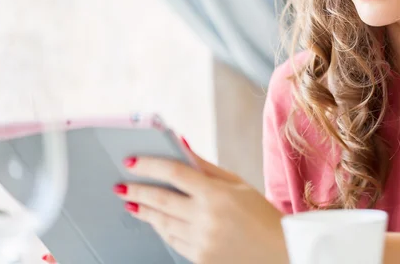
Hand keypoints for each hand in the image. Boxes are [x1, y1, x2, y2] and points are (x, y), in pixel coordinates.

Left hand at [115, 143, 287, 263]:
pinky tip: (154, 220)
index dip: (149, 165)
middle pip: (160, 199)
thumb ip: (205, 167)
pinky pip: (172, 240)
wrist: (279, 251)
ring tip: (132, 202)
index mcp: (217, 194)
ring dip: (144, 211)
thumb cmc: (260, 213)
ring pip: (162, 223)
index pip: (174, 173)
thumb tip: (180, 146)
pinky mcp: (200, 258)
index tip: (131, 161)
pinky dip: (161, 228)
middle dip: (136, 190)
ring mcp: (201, 241)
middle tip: (120, 185)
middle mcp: (206, 218)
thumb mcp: (237, 184)